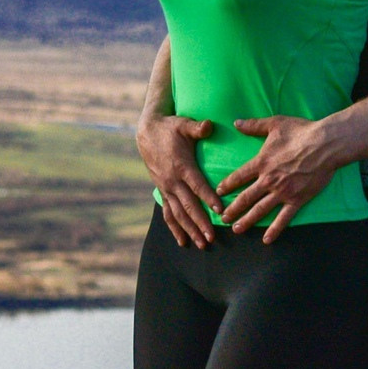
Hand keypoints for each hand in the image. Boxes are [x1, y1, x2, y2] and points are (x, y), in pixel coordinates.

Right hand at [138, 110, 218, 246]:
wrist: (147, 132)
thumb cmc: (170, 127)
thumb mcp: (184, 124)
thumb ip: (198, 128)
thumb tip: (209, 125)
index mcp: (182, 166)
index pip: (198, 185)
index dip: (208, 197)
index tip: (220, 211)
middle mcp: (173, 181)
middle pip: (189, 205)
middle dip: (200, 222)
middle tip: (212, 237)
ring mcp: (166, 188)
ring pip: (179, 214)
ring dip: (190, 230)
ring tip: (202, 244)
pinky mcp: (163, 191)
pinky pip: (169, 213)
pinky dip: (175, 228)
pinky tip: (183, 242)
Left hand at [217, 115, 347, 239]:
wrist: (326, 144)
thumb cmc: (302, 131)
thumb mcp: (275, 124)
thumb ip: (254, 125)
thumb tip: (236, 122)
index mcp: (262, 162)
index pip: (239, 176)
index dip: (227, 185)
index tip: (218, 192)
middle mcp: (269, 180)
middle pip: (246, 198)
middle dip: (232, 209)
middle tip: (223, 218)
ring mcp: (283, 192)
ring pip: (260, 210)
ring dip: (246, 221)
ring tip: (236, 229)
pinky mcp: (297, 200)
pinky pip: (283, 218)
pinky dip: (274, 230)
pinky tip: (266, 239)